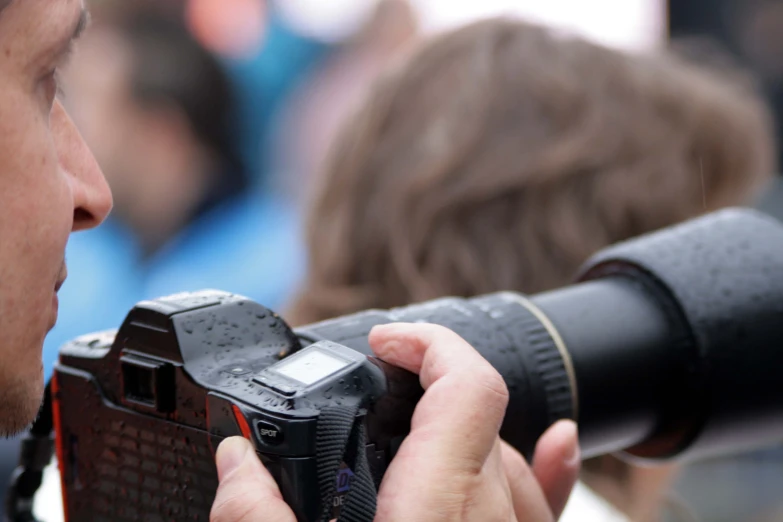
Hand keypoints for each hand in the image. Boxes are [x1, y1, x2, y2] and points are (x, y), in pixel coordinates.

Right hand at [210, 323, 580, 521]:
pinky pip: (545, 501)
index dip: (427, 341)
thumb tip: (235, 462)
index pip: (467, 382)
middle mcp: (490, 515)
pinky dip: (547, 465)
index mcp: (437, 506)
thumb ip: (259, 520)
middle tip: (373, 403)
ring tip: (414, 436)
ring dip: (462, 435)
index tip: (385, 341)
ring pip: (505, 457)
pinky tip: (555, 440)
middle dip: (426, 392)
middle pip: (478, 415)